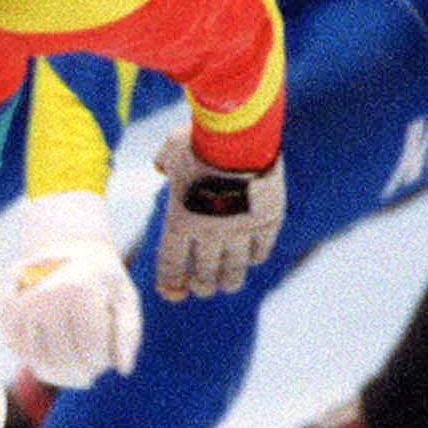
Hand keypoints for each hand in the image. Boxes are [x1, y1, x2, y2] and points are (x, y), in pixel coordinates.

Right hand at [0, 191, 140, 386]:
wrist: (64, 245)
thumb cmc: (101, 278)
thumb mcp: (125, 297)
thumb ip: (128, 333)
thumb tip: (123, 370)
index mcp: (81, 289)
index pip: (91, 351)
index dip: (102, 363)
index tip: (108, 357)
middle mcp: (48, 294)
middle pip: (64, 360)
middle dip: (82, 373)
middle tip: (91, 371)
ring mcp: (23, 302)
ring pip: (39, 362)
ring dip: (58, 374)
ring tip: (73, 369)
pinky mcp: (7, 309)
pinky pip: (20, 351)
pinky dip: (36, 360)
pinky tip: (51, 353)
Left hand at [152, 136, 286, 297]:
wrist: (239, 136)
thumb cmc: (200, 139)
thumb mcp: (172, 148)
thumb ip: (164, 161)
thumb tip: (160, 165)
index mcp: (179, 220)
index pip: (171, 264)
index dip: (171, 283)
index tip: (172, 292)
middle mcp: (208, 233)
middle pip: (203, 274)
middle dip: (201, 285)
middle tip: (202, 287)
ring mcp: (239, 231)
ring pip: (233, 271)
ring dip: (228, 280)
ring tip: (226, 285)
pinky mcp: (266, 223)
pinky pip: (259, 251)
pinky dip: (254, 258)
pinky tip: (251, 259)